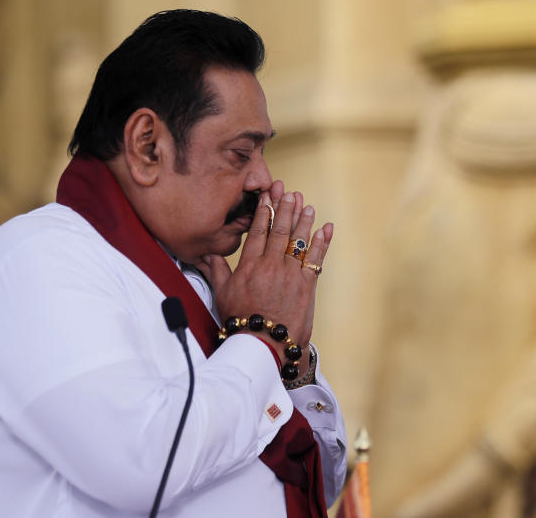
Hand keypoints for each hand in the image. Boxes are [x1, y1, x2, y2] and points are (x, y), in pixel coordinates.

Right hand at [196, 181, 333, 361]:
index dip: (264, 211)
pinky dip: (322, 242)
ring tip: (306, 205)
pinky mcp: (306, 285)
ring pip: (298, 240)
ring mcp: (290, 274)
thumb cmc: (241, 321)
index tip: (267, 196)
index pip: (258, 231)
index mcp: (250, 265)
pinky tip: (326, 228)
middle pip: (279, 230)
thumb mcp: (223, 295)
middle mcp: (271, 265)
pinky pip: (316, 258)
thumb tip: (209, 256)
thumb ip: (217, 272)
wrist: (263, 343)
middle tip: (289, 192)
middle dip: (285, 208)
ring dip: (304, 220)